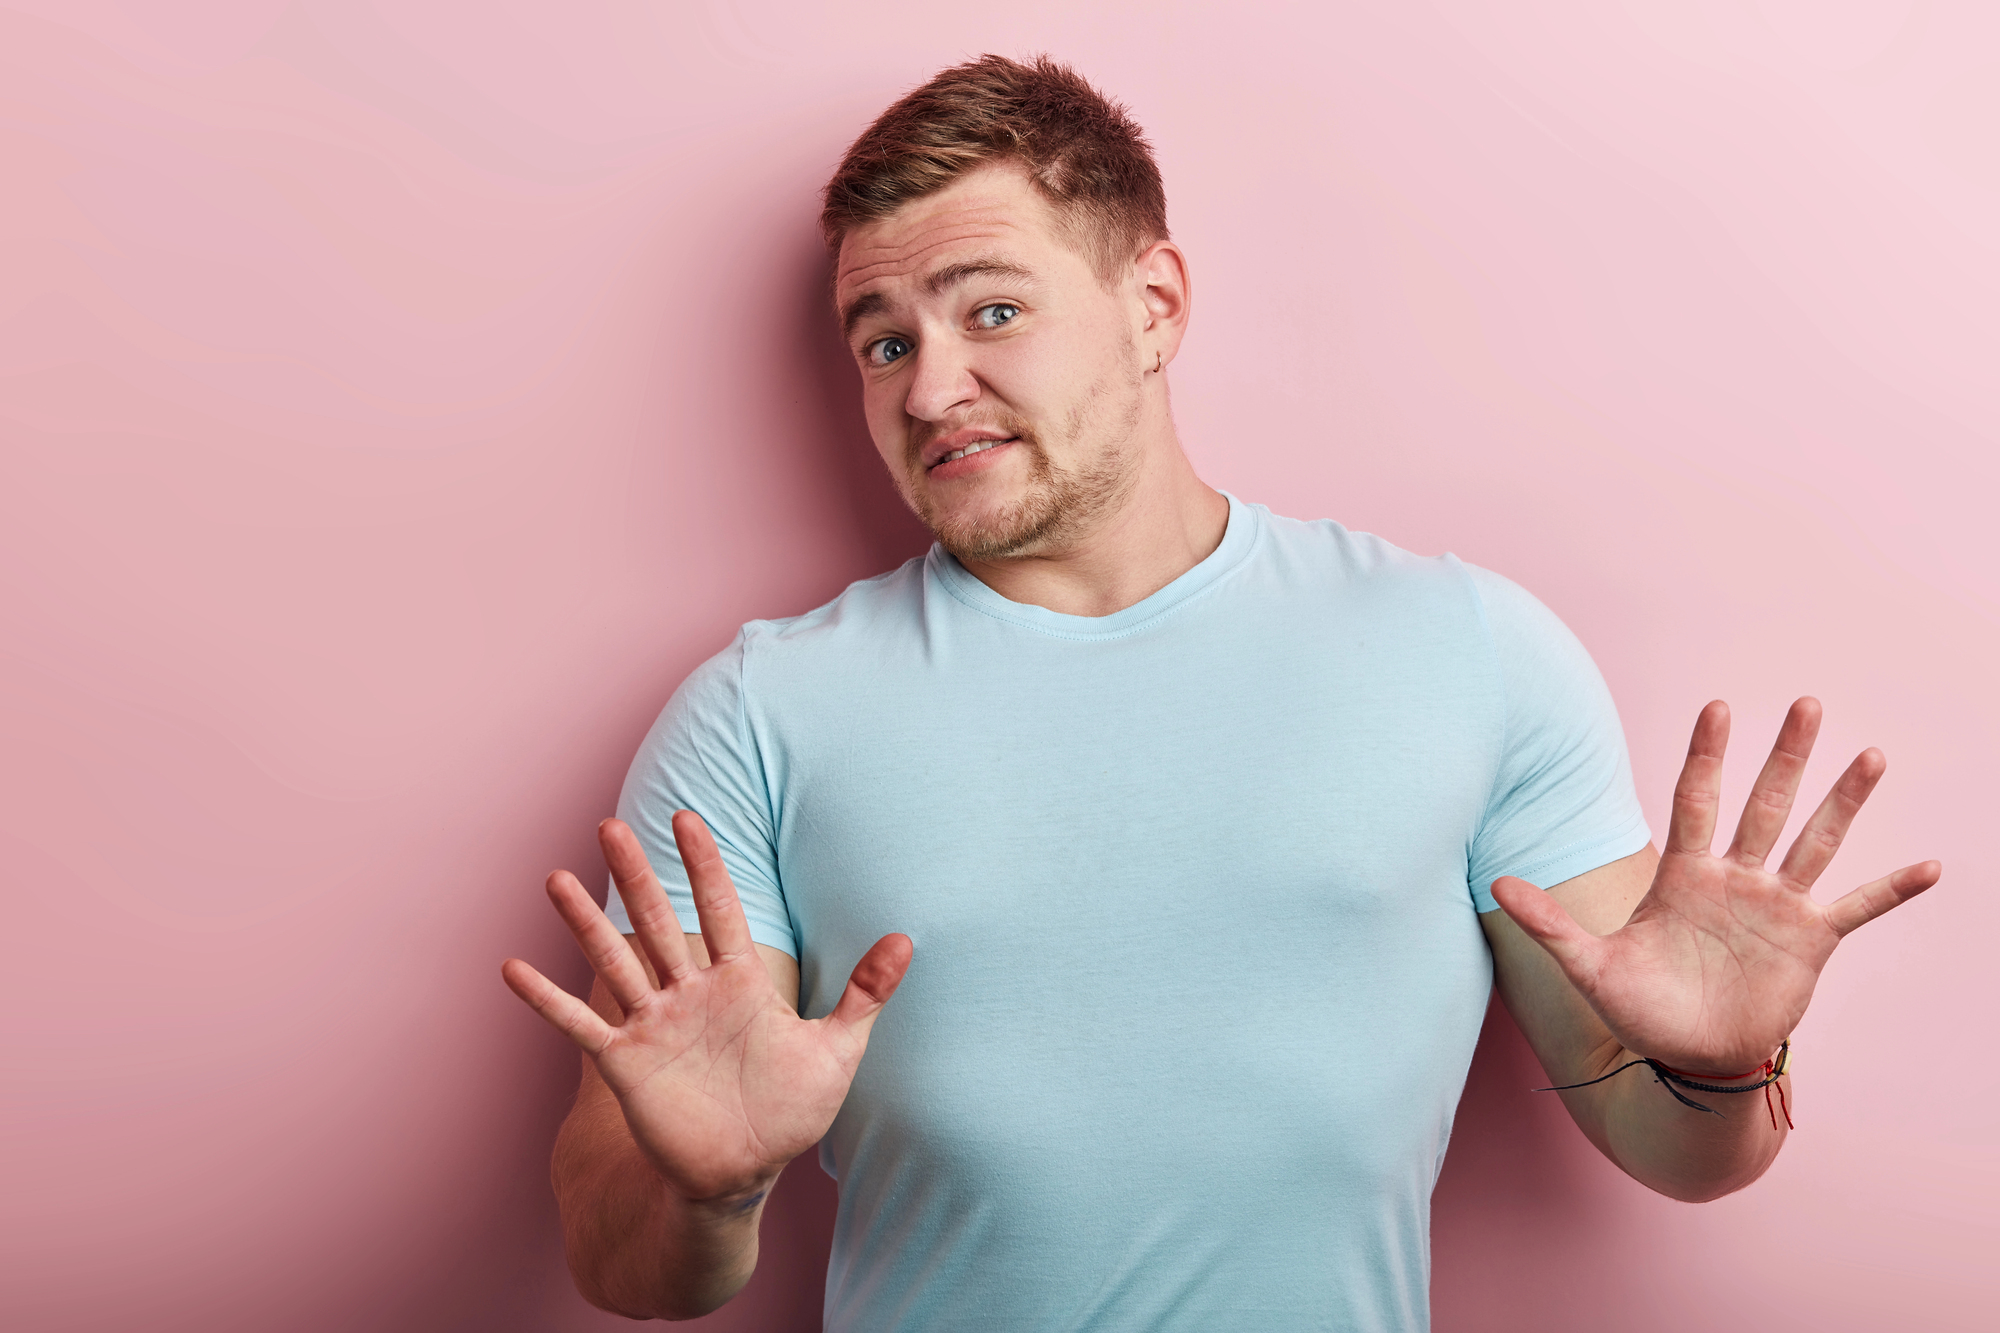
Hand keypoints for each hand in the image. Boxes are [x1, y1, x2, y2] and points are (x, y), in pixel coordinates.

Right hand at [502, 814, 912, 1203]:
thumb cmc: (791, 1111)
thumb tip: (908, 939)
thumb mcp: (837, 1051)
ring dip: (585, 922)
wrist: (745, 1172)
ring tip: (554, 880)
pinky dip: (547, 999)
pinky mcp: (627, 1063)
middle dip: (637, 874)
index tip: (687, 817)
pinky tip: (512, 969)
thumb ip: (865, 993)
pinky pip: (580, 1024)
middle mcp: (691, 993)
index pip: (721, 909)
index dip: (705, 865)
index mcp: (739, 982)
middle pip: (660, 920)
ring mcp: (655, 1025)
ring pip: (615, 960)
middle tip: (609, 825)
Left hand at [1493, 698, 1938, 1073]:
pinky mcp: (1810, 942)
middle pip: (1764, 805)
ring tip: (1871, 755)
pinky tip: (1930, 866)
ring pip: (1814, 841)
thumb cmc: (1642, 1008)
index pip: (1695, 800)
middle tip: (1805, 703)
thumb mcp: (1591, 967)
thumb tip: (1497, 882)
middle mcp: (1735, 878)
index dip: (1706, 756)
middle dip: (1783, 756)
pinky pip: (1857, 909)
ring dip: (1843, 802)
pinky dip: (1891, 890)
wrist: (1689, 1057)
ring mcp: (1777, 907)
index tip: (1716, 707)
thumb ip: (1550, 924)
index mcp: (1684, 875)